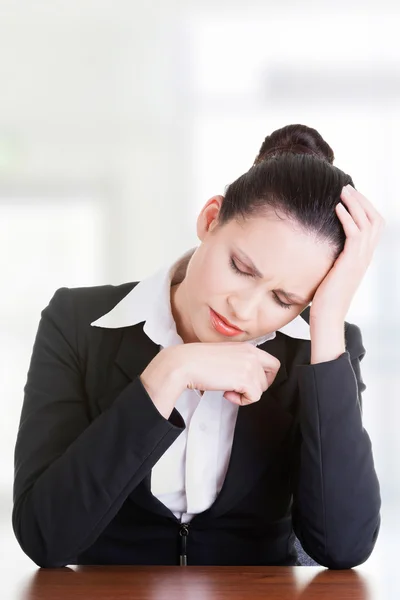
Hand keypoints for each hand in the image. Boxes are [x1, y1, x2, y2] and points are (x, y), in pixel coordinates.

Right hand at [172, 342, 280, 405]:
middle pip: (270, 377)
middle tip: (240, 388)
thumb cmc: (198, 360)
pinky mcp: (245, 379)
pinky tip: (227, 394)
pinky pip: (254, 398)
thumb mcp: (225, 354)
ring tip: (228, 389)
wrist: (186, 363)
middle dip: (257, 386)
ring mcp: (250, 366)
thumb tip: (244, 375)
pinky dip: (241, 401)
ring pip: (261, 389)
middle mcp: (252, 354)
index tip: (251, 381)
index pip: (272, 363)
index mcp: (248, 347)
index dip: (265, 376)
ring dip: (245, 394)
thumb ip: (239, 361)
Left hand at [310, 184, 385, 321]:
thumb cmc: (326, 297)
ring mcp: (361, 258)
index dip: (366, 209)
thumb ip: (335, 256)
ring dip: (355, 204)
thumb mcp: (332, 270)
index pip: (374, 226)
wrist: (328, 315)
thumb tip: (324, 243)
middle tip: (348, 188)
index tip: (351, 197)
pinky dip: (347, 217)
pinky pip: (355, 233)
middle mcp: (366, 256)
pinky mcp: (351, 261)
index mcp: (363, 257)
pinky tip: (337, 208)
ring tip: (343, 192)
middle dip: (363, 201)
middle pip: (376, 219)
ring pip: (367, 222)